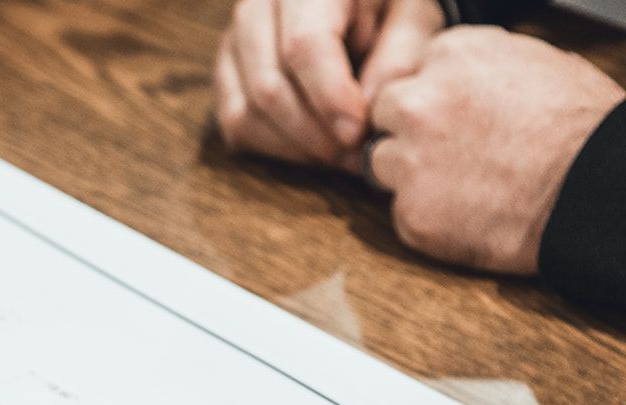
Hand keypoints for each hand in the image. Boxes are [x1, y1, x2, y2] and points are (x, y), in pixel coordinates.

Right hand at [214, 0, 444, 166]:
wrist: (352, 0)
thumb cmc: (387, 6)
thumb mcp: (412, 17)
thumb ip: (398, 58)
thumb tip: (367, 113)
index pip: (304, 45)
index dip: (329, 97)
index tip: (358, 134)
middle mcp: (257, 5)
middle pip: (269, 87)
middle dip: (314, 134)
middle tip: (355, 155)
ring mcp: (233, 41)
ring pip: (246, 113)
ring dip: (295, 147)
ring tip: (339, 154)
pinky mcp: (226, 73)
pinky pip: (236, 125)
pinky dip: (276, 147)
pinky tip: (314, 147)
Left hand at [370, 28, 624, 273]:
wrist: (594, 188)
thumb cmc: (581, 128)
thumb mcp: (539, 65)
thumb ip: (484, 67)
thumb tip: (464, 77)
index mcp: (453, 55)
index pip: (413, 74)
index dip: (431, 99)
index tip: (451, 116)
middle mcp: (419, 103)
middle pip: (385, 115)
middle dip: (407, 132)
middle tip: (448, 152)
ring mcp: (410, 160)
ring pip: (382, 164)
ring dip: (410, 176)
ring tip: (461, 185)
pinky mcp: (411, 212)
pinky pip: (401, 213)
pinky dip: (427, 218)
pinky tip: (467, 215)